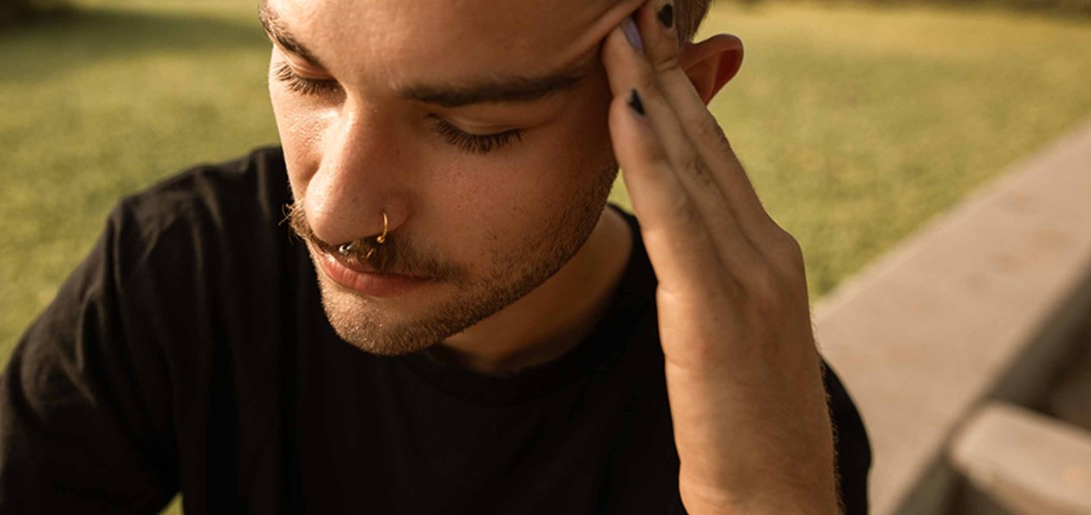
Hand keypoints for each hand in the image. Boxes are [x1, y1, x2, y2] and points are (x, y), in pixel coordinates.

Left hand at [601, 3, 837, 512]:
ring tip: (623, 31)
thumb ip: (706, 275)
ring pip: (692, 165)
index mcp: (766, 253)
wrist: (776, 499)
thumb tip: (673, 238)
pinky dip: (650, 156)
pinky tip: (624, 108)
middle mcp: (766, 250)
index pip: (713, 155)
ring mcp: (751, 278)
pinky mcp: (720, 312)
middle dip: (667, 69)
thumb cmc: (742, 423)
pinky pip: (677, 218)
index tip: (645, 38)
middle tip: (635, 9)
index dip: (680, 91)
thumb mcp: (728, 330)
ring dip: (654, 91)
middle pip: (706, 143)